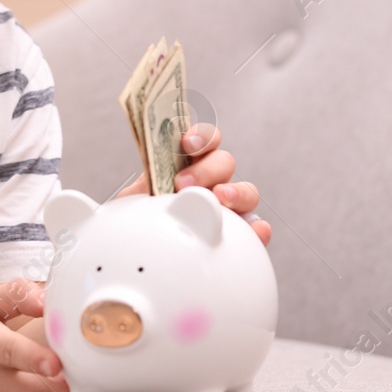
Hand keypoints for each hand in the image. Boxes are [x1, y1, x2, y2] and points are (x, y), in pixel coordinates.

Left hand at [116, 122, 272, 245]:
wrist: (151, 256)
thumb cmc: (142, 223)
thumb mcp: (133, 204)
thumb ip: (138, 191)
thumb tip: (145, 183)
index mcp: (186, 164)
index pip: (202, 139)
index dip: (199, 136)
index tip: (187, 143)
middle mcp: (212, 181)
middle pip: (224, 162)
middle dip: (206, 169)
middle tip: (185, 184)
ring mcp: (229, 207)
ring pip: (246, 190)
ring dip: (236, 192)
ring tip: (221, 201)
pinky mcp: (241, 233)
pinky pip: (256, 227)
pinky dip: (258, 227)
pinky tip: (255, 229)